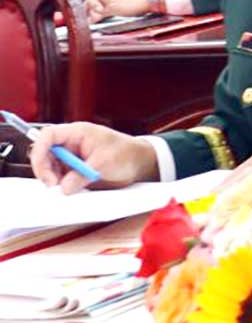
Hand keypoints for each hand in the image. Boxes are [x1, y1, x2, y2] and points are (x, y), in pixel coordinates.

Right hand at [30, 123, 158, 192]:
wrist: (141, 163)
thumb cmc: (127, 153)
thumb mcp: (104, 163)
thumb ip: (82, 175)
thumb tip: (63, 188)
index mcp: (77, 132)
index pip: (48, 136)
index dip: (40, 152)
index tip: (44, 172)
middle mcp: (71, 143)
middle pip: (45, 153)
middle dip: (46, 170)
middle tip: (54, 186)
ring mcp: (72, 156)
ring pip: (50, 167)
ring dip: (54, 179)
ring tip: (66, 188)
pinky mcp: (74, 169)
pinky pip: (61, 176)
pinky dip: (62, 184)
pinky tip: (71, 189)